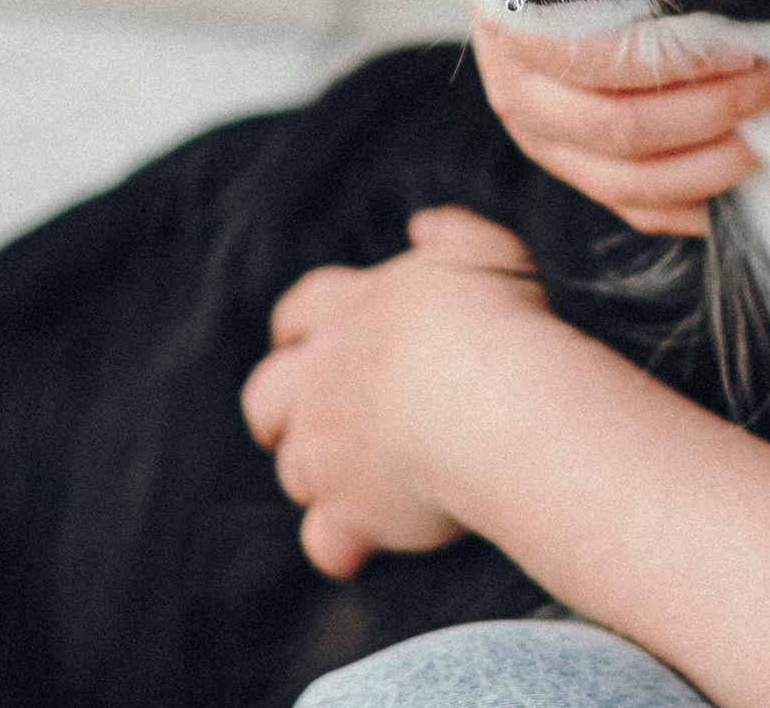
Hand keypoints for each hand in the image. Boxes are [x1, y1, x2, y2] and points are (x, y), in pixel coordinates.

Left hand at [241, 207, 560, 579]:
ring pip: (295, 469)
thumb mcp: (487, 252)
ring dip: (320, 475)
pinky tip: (362, 546)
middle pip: (266, 396)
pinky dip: (339, 543)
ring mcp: (329, 447)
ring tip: (366, 480)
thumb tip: (424, 224)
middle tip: (310, 422)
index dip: (300, 328)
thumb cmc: (502, 321)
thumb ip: (451, 234)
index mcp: (352, 310)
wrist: (502, 400)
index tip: (309, 339)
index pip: (300, 311)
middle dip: (278, 411)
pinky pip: (324, 540)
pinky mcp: (350, 508)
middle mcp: (324, 378)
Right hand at [428, 0, 769, 234]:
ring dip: (718, 162)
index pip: (600, 67)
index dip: (681, 63)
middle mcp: (528, 108)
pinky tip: (750, 181)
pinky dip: (697, 205)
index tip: (750, 43)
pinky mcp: (584, 181)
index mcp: (515, 43)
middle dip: (720, 110)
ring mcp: (556, 153)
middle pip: (627, 131)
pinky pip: (641, 213)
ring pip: (637, 183)